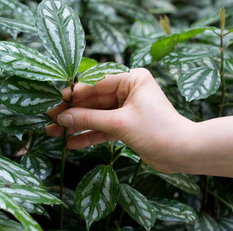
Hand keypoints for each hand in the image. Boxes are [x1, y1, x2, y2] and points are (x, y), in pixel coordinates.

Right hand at [46, 68, 193, 172]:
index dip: (74, 93)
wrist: (183, 153)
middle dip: (72, 112)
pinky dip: (89, 136)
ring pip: (96, 116)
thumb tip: (62, 117)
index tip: (55, 100)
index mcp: (132, 79)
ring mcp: (126, 109)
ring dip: (76, 125)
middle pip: (93, 101)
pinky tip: (70, 143)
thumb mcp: (120, 123)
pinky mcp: (126, 125)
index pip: (96, 83)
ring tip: (53, 132)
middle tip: (49, 118)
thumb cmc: (157, 130)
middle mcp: (129, 91)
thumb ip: (89, 119)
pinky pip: (103, 128)